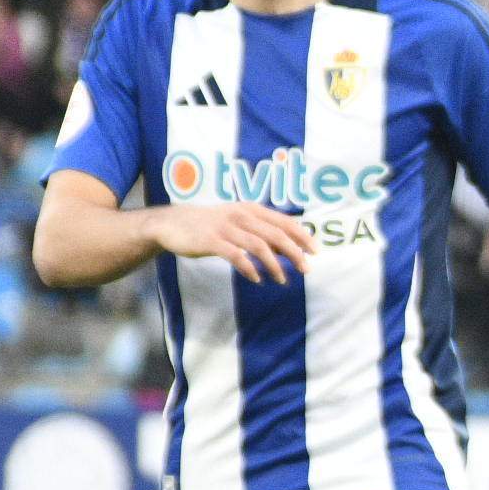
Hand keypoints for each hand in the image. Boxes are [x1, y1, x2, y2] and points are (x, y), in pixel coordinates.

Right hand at [151, 202, 316, 284]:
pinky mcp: (211, 241)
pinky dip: (249, 268)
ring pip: (259, 246)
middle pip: (277, 235)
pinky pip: (236, 256)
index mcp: (252, 209)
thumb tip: (290, 249)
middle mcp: (242, 215)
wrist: (173, 223)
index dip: (303, 236)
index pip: (285, 222)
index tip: (316, 252)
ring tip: (282, 280)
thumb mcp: (240, 222)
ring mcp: (226, 228)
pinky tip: (257, 279)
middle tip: (306, 270)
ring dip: (274, 265)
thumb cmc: (213, 225)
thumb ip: (263, 232)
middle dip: (295, 253)